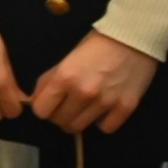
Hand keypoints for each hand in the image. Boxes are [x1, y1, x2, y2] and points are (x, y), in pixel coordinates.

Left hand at [31, 30, 157, 134]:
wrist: (132, 39)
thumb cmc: (95, 46)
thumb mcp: (66, 60)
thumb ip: (49, 80)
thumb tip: (35, 100)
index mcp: (64, 78)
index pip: (41, 111)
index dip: (43, 108)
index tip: (49, 103)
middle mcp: (83, 93)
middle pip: (60, 122)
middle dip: (59, 115)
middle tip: (66, 105)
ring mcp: (105, 102)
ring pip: (79, 128)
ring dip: (77, 119)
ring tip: (83, 107)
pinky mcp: (125, 108)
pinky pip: (105, 128)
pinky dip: (101, 121)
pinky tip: (103, 109)